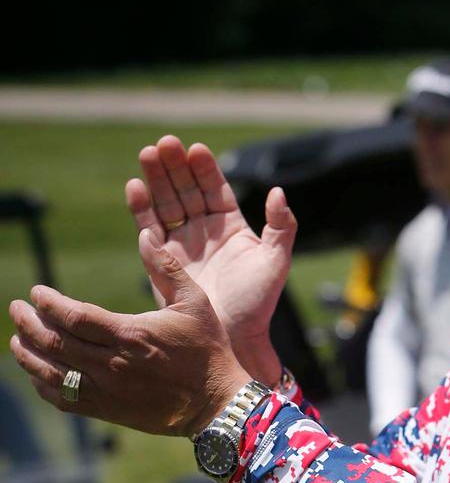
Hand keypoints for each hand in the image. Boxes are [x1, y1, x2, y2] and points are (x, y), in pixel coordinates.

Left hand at [8, 229, 249, 436]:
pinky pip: (64, 398)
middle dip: (29, 324)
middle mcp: (113, 364)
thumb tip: (145, 235)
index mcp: (132, 333)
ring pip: (52, 372)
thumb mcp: (195, 302)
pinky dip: (43, 384)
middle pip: (55, 342)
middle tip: (16, 309)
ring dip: (28, 355)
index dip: (49, 303)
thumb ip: (167, 268)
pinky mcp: (108, 410)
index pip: (74, 316)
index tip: (36, 293)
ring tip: (17, 339)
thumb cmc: (207, 348)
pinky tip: (37, 372)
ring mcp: (108, 390)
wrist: (216, 400)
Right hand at [125, 135, 296, 383]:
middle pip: (186, 190)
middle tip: (164, 143)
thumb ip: (281, 226)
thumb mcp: (276, 260)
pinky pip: (149, 229)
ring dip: (156, 179)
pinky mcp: (161, 262)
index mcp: (232, 228)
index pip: (215, 190)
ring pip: (166, 204)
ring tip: (147, 154)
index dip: (206, 169)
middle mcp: (204, 233)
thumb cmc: (258, 303)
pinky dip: (141, 209)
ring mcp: (181, 245)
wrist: (233, 339)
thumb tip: (278, 191)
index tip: (196, 149)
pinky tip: (135, 187)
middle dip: (175, 167)